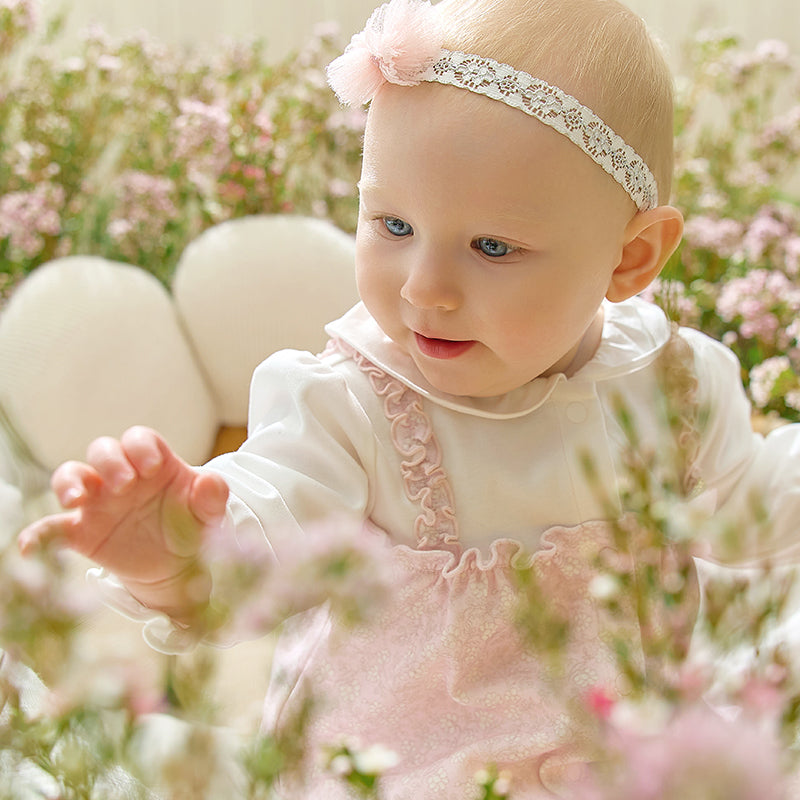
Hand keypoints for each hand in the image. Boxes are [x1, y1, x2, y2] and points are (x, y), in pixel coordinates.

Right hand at [18, 426, 228, 622]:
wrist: (177, 565)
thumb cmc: (191, 526)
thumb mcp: (208, 513)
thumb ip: (212, 497)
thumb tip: (210, 482)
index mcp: (153, 464)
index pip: (140, 439)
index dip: (141, 448)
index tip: (152, 469)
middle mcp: (121, 476)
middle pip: (103, 450)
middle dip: (109, 461)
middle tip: (124, 485)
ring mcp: (98, 502)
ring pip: (72, 476)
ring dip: (69, 482)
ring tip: (77, 499)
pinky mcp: (82, 532)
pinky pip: (52, 529)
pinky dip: (38, 535)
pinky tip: (29, 547)